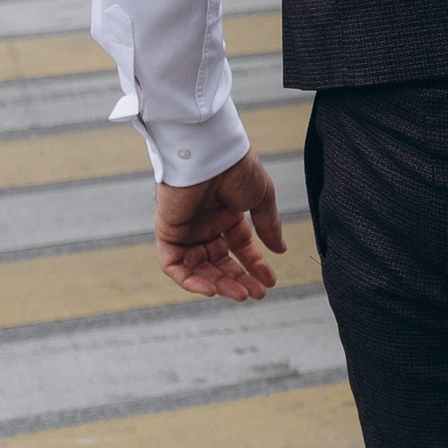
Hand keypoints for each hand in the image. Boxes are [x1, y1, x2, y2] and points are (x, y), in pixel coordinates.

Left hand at [155, 153, 286, 300]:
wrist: (210, 153)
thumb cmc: (236, 168)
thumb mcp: (261, 198)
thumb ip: (269, 226)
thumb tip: (280, 251)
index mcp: (226, 215)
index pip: (240, 248)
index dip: (255, 266)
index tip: (270, 281)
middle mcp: (205, 225)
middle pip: (220, 262)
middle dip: (238, 279)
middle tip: (256, 294)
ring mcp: (186, 230)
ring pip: (199, 268)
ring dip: (218, 284)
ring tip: (240, 294)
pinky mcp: (167, 232)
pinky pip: (174, 265)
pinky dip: (189, 281)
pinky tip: (212, 288)